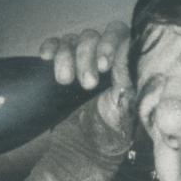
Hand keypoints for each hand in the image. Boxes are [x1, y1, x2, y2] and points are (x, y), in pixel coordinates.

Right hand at [40, 21, 133, 141]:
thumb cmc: (114, 127)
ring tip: (65, 81)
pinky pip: (54, 45)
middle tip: (87, 84)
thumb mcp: (129, 106)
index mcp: (123, 59)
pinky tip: (46, 57)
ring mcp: (80, 58)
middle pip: (91, 37)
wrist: (91, 147)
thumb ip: (132, 81)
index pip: (117, 33)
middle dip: (86, 59)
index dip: (109, 44)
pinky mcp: (61, 65)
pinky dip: (50, 47)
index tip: (104, 66)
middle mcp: (102, 54)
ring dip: (66, 58)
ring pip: (71, 41)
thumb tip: (134, 61)